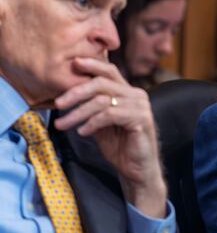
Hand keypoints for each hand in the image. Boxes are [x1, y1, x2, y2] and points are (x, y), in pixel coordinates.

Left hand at [53, 57, 166, 218]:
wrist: (137, 169)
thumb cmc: (120, 145)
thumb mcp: (101, 122)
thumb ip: (92, 106)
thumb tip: (68, 93)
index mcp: (128, 92)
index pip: (110, 71)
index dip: (92, 64)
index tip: (73, 63)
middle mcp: (137, 95)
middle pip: (103, 83)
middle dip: (77, 92)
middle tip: (58, 103)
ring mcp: (141, 106)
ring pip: (103, 100)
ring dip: (78, 113)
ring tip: (62, 124)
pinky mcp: (141, 119)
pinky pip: (110, 115)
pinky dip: (92, 123)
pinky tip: (83, 132)